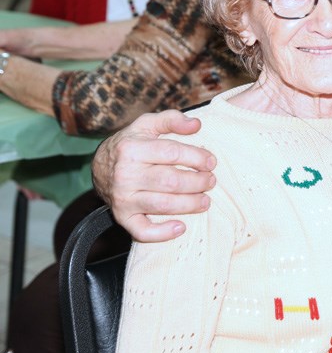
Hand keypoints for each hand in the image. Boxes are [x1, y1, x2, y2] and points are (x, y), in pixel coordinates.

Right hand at [92, 110, 214, 242]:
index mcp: (132, 149)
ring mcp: (123, 197)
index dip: (197, 158)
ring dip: (189, 204)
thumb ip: (172, 119)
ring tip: (205, 200)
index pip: (172, 153)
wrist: (99, 167)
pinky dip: (162, 233)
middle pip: (171, 181)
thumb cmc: (132, 144)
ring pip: (162, 205)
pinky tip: (181, 227)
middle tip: (211, 181)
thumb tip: (196, 125)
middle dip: (198, 182)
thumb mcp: (147, 124)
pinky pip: (141, 230)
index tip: (211, 162)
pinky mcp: (122, 216)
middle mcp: (125, 174)